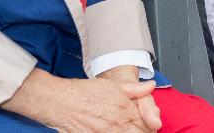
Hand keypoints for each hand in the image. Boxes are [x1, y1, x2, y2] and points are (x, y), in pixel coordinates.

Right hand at [0, 68, 158, 131]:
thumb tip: (151, 86)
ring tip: (128, 130)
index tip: (150, 126)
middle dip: (143, 132)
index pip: (146, 123)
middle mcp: (116, 123)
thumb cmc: (85, 92)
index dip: (150, 126)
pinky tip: (115, 132)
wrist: (61, 101)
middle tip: (142, 130)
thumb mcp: (113, 85)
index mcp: (124, 108)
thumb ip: (135, 89)